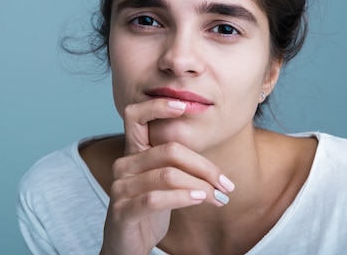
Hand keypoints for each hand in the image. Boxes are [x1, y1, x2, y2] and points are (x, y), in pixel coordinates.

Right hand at [100, 99, 234, 254]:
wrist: (126, 246)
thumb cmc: (149, 210)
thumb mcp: (165, 183)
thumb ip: (179, 166)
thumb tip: (217, 168)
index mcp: (133, 152)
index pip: (135, 116)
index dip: (157, 106)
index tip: (184, 105)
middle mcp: (124, 165)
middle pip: (168, 150)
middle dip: (204, 166)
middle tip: (226, 183)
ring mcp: (120, 188)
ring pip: (167, 175)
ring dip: (200, 186)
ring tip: (218, 197)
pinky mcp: (122, 211)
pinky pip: (155, 199)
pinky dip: (183, 197)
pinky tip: (200, 199)